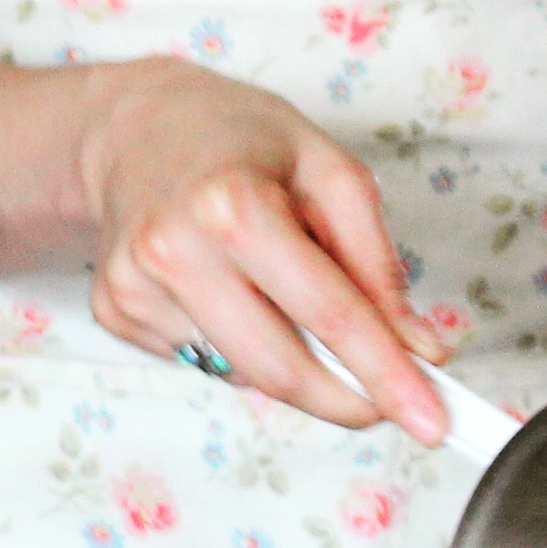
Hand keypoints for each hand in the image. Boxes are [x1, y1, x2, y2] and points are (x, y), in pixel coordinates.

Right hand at [73, 62, 449, 443]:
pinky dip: (236, 342)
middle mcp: (173, 251)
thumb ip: (378, 262)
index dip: (387, 374)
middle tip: (387, 399)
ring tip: (276, 287)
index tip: (431, 422)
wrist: (131, 124)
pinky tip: (224, 287)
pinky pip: (202, 360)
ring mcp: (135, 287)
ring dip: (288, 359)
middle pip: (280, 369)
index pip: (327, 314)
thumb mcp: (329, 169)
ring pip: (242, 373)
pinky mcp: (115, 311)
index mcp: (231, 205)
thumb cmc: (238, 137)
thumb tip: (419, 348)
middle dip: (347, 399)